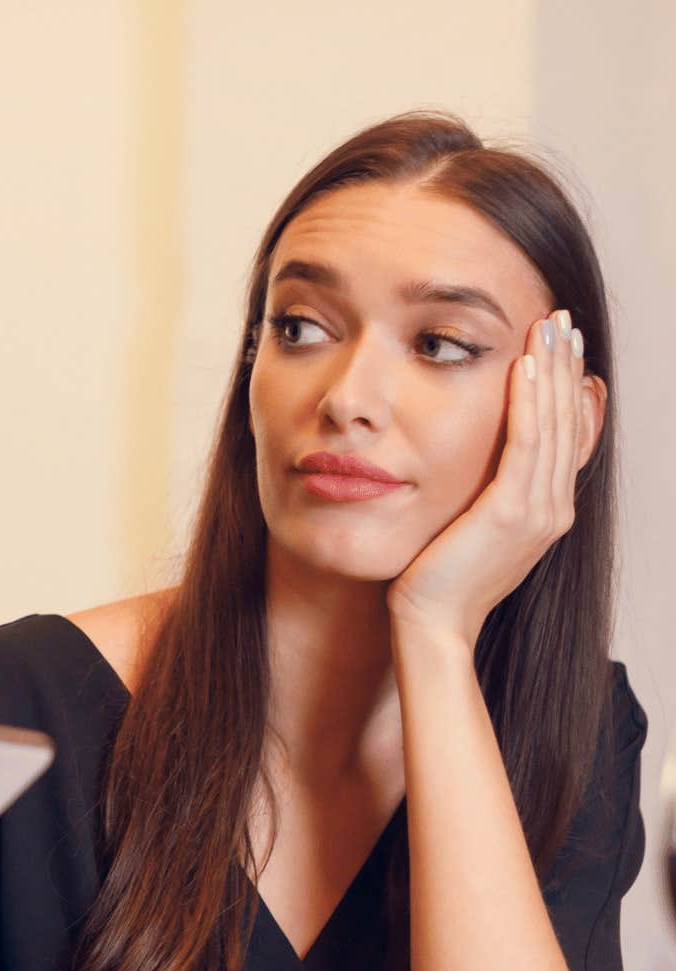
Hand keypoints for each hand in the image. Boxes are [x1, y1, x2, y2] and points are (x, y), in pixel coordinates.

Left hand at [387, 309, 601, 646]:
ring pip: (552, 425)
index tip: (562, 345)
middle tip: (563, 319)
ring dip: (553, 371)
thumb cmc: (434, 578)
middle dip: (566, 367)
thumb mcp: (469, 525)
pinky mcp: (511, 513)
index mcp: (546, 510)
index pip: (566, 434)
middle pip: (568, 422)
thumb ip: (484, 491)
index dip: (568, 387)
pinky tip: (524, 366)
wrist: (430, 623)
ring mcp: (538, 511)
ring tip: (550, 327)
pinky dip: (527, 402)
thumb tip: (475, 455)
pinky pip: (525, 445)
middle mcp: (553, 508)